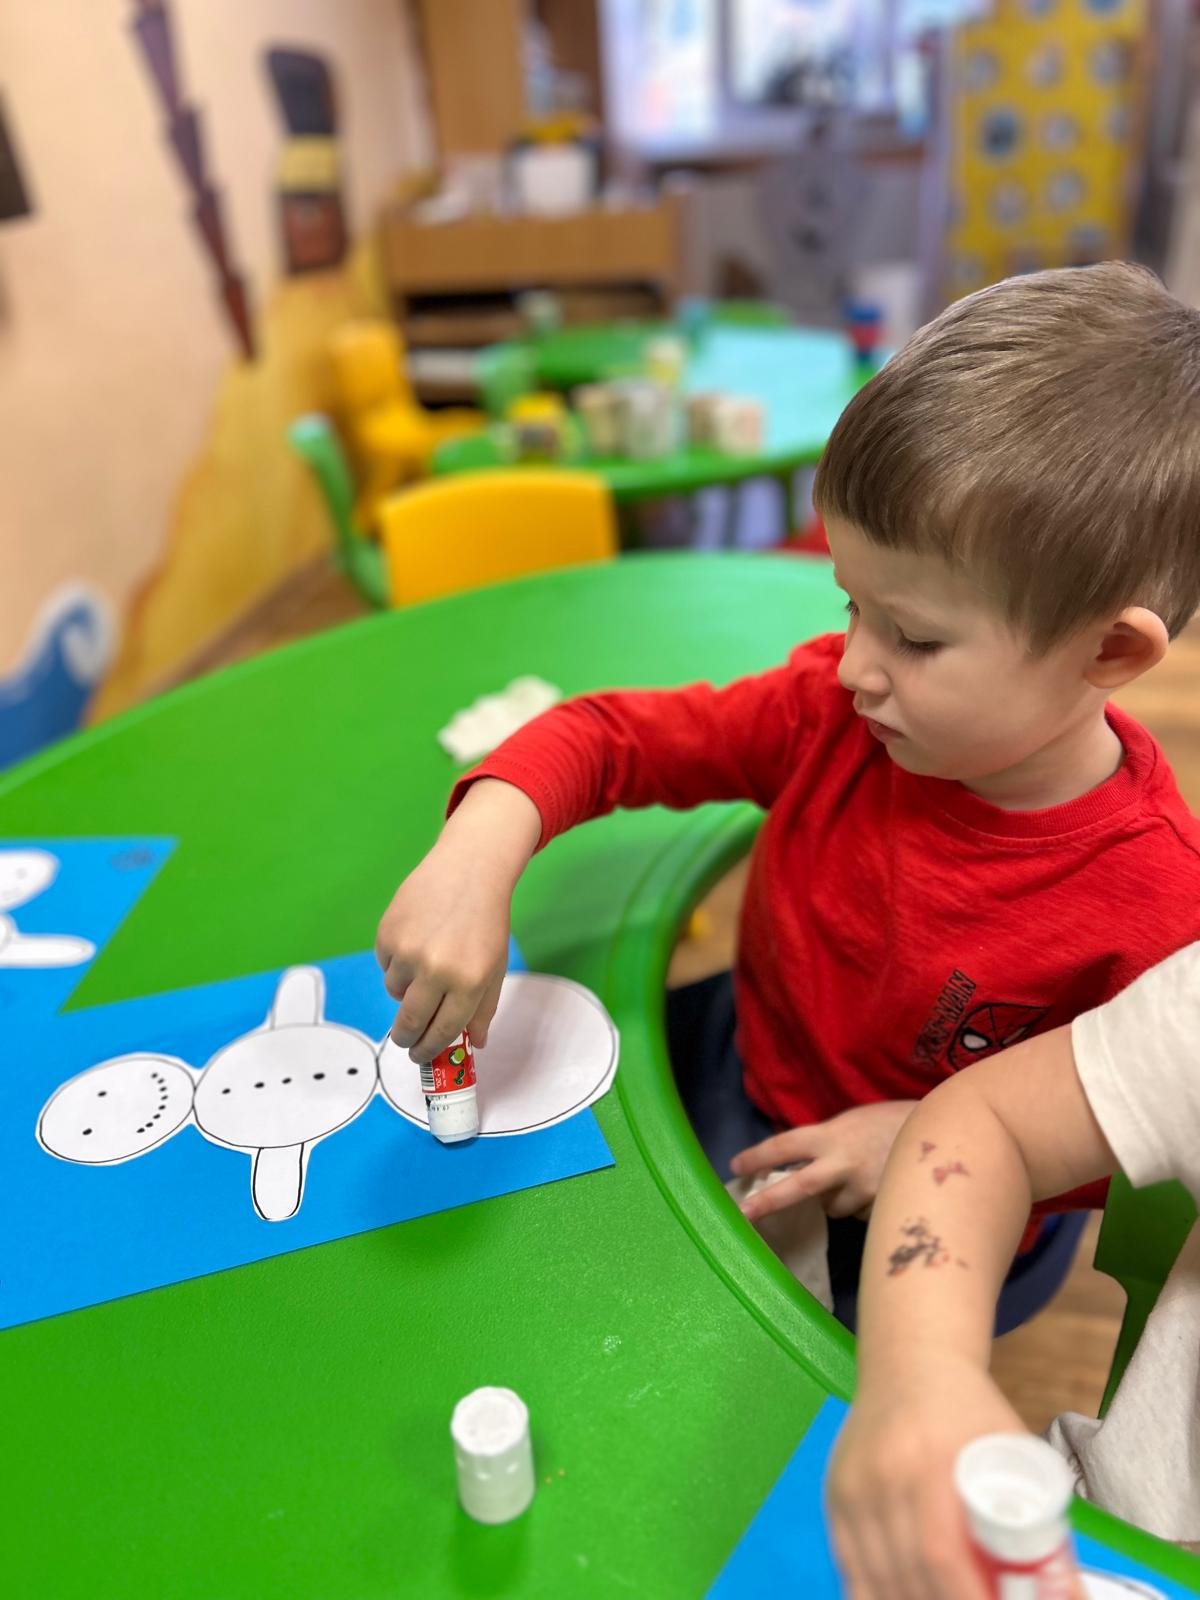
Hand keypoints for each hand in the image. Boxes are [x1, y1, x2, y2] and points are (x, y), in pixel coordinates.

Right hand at [374, 779, 540, 1062]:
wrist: (468, 870)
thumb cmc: (486, 922)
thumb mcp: (495, 968)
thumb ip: (484, 1009)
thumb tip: (474, 1045)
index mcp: (469, 982)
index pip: (442, 1031)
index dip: (429, 1049)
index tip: (421, 1056)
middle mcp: (437, 970)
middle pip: (409, 1023)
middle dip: (406, 1038)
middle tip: (406, 1039)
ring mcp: (408, 951)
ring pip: (394, 992)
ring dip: (405, 989)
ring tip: (425, 961)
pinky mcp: (387, 933)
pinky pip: (384, 965)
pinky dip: (395, 962)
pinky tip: (415, 939)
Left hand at [731, 1101, 916, 1221]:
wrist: (947, 1132)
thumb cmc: (894, 1120)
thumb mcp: (854, 1121)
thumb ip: (828, 1141)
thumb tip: (800, 1159)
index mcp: (833, 1135)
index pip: (785, 1145)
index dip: (758, 1156)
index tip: (736, 1166)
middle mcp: (844, 1163)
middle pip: (798, 1187)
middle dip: (767, 1202)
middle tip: (743, 1214)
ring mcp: (864, 1189)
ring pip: (833, 1208)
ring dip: (834, 1200)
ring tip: (856, 1180)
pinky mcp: (882, 1208)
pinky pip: (860, 1214)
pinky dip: (861, 1206)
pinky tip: (879, 1189)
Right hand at [826, 1361, 1083, 1599]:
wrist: (910, 1362)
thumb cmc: (968, 1409)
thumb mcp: (1011, 1448)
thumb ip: (1038, 1517)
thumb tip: (1067, 1594)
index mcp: (932, 1459)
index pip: (940, 1550)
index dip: (965, 1596)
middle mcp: (883, 1474)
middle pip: (908, 1572)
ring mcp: (852, 1486)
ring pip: (874, 1577)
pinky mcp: (834, 1496)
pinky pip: (848, 1566)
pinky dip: (874, 1594)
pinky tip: (905, 1595)